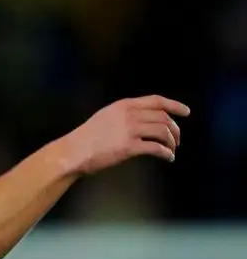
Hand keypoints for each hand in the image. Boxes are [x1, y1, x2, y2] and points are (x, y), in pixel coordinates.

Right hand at [59, 95, 189, 174]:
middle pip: (163, 118)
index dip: (174, 105)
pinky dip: (167, 154)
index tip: (186, 112)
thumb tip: (145, 121)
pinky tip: (168, 158)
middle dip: (175, 129)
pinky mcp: (129, 147)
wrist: (73, 152)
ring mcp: (129, 130)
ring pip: (163, 132)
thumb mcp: (105, 117)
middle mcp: (128, 115)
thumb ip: (124, 115)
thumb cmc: (86, 138)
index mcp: (123, 105)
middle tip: (177, 140)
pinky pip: (157, 148)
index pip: (156, 101)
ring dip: (172, 142)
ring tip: (172, 150)